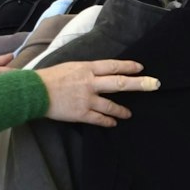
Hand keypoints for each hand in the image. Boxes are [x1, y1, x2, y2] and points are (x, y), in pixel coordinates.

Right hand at [35, 59, 160, 126]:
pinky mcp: (81, 113)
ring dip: (122, 110)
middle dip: (139, 84)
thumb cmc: (50, 77)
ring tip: (129, 114)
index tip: (141, 68)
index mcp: (87, 68)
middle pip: (120, 83)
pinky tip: (114, 123)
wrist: (34, 92)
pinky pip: (99, 118)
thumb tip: (100, 72)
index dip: (128, 66)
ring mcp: (87, 99)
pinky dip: (108, 121)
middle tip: (154, 85)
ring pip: (111, 105)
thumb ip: (87, 70)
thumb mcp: (70, 66)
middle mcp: (90, 83)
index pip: (113, 66)